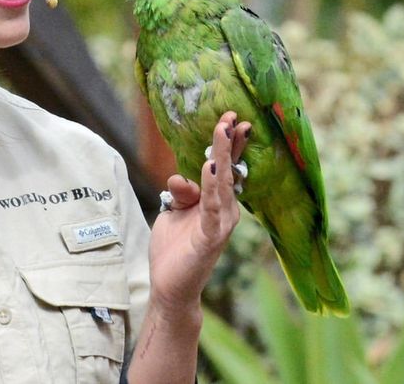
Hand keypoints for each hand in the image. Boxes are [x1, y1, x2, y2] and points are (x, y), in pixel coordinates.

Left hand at [147, 111, 250, 316]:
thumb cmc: (176, 248)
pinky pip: (212, 208)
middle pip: (229, 170)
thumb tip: (180, 177)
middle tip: (232, 116)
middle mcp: (226, 210)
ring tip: (223, 131)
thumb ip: (181, 192)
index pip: (226, 167)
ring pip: (223, 183)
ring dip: (223, 156)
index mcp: (218, 201)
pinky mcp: (211, 237)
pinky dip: (212, 187)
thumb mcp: (173, 211)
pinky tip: (210, 168)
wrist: (171, 287)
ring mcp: (221, 224)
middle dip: (230, 142)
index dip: (229, 143)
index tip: (231, 118)